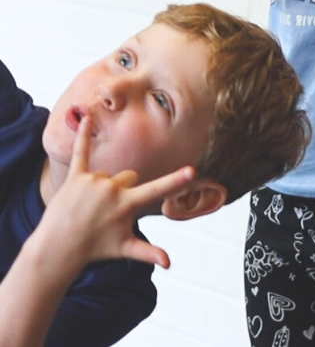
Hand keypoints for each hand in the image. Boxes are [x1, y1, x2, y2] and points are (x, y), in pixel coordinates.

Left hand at [34, 117, 195, 272]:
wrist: (57, 249)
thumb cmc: (93, 249)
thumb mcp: (125, 249)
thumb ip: (149, 252)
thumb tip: (169, 263)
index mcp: (127, 204)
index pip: (157, 189)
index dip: (176, 180)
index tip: (192, 171)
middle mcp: (112, 188)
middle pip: (130, 176)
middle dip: (125, 189)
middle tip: (108, 210)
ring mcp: (93, 181)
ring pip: (109, 173)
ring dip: (104, 185)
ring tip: (89, 206)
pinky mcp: (76, 176)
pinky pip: (81, 151)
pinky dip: (83, 134)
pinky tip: (85, 116)